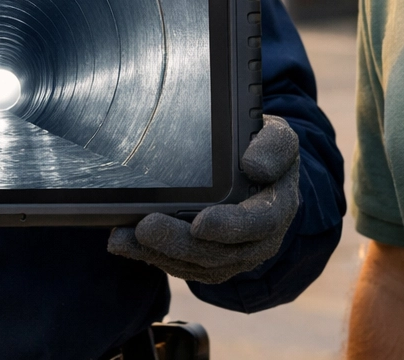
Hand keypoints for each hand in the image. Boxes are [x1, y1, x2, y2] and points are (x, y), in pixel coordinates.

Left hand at [108, 114, 300, 283]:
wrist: (258, 171)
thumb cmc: (264, 151)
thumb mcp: (277, 137)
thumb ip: (273, 146)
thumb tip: (254, 165)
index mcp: (277, 208)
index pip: (258, 224)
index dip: (229, 226)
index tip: (199, 223)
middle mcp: (258, 241)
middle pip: (219, 252)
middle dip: (179, 243)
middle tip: (145, 228)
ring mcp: (232, 255)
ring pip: (196, 265)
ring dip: (159, 253)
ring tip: (125, 237)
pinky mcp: (208, 260)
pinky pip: (182, 266)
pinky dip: (152, 256)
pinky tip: (126, 242)